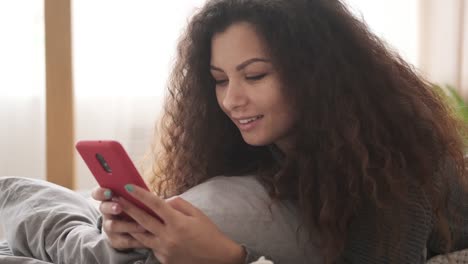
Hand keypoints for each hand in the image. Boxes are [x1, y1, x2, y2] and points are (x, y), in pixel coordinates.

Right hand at [91, 187, 146, 249]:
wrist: (132, 229)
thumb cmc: (136, 206)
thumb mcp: (134, 198)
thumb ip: (134, 192)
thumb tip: (143, 187)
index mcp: (108, 199)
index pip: (98, 193)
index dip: (101, 192)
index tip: (109, 192)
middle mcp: (106, 213)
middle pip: (103, 208)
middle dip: (111, 207)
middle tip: (119, 207)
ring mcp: (109, 228)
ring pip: (113, 226)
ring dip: (128, 225)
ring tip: (142, 225)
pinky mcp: (115, 241)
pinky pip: (125, 240)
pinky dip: (136, 238)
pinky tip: (147, 235)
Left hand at [114, 184, 245, 263]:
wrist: (218, 258)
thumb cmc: (209, 234)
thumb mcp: (197, 214)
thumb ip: (178, 205)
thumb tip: (163, 201)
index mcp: (178, 223)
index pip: (155, 205)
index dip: (141, 195)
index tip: (129, 187)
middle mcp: (168, 237)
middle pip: (143, 220)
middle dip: (127, 208)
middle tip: (115, 200)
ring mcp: (164, 250)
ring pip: (141, 236)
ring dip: (130, 225)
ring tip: (120, 217)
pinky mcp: (164, 260)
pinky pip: (151, 246)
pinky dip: (146, 238)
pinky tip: (142, 232)